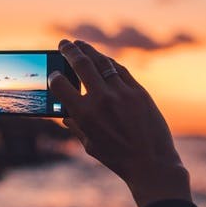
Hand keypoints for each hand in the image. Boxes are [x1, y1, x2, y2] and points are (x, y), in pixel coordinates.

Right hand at [48, 39, 191, 206]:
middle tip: (63, 43)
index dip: (54, 77)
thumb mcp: (90, 145)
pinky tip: (103, 59)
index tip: (54, 73)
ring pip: (102, 62)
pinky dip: (109, 63)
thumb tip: (65, 116)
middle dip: (69, 51)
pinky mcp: (139, 92)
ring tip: (80, 45)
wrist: (151, 163)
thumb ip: (76, 127)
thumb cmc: (117, 158)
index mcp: (84, 114)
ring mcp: (122, 93)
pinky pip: (120, 70)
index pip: (60, 85)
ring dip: (89, 51)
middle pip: (81, 64)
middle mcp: (102, 99)